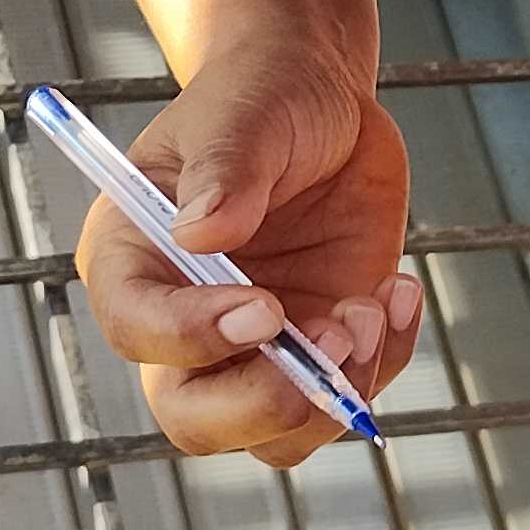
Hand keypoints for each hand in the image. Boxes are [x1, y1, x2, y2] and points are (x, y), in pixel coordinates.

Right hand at [73, 25, 422, 470]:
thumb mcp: (245, 112)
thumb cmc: (262, 95)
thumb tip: (201, 233)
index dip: (193, 336)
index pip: (137, 327)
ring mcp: (251, 348)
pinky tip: (396, 290)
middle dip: (265, 402)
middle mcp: (182, 320)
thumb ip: (225, 166)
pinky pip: (345, 400)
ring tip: (373, 305)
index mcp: (133, 258)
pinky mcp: (315, 351)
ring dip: (334, 393)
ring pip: (272, 434)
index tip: (265, 309)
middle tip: (333, 343)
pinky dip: (383, 361)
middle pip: (193, 417)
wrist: (320, 99)